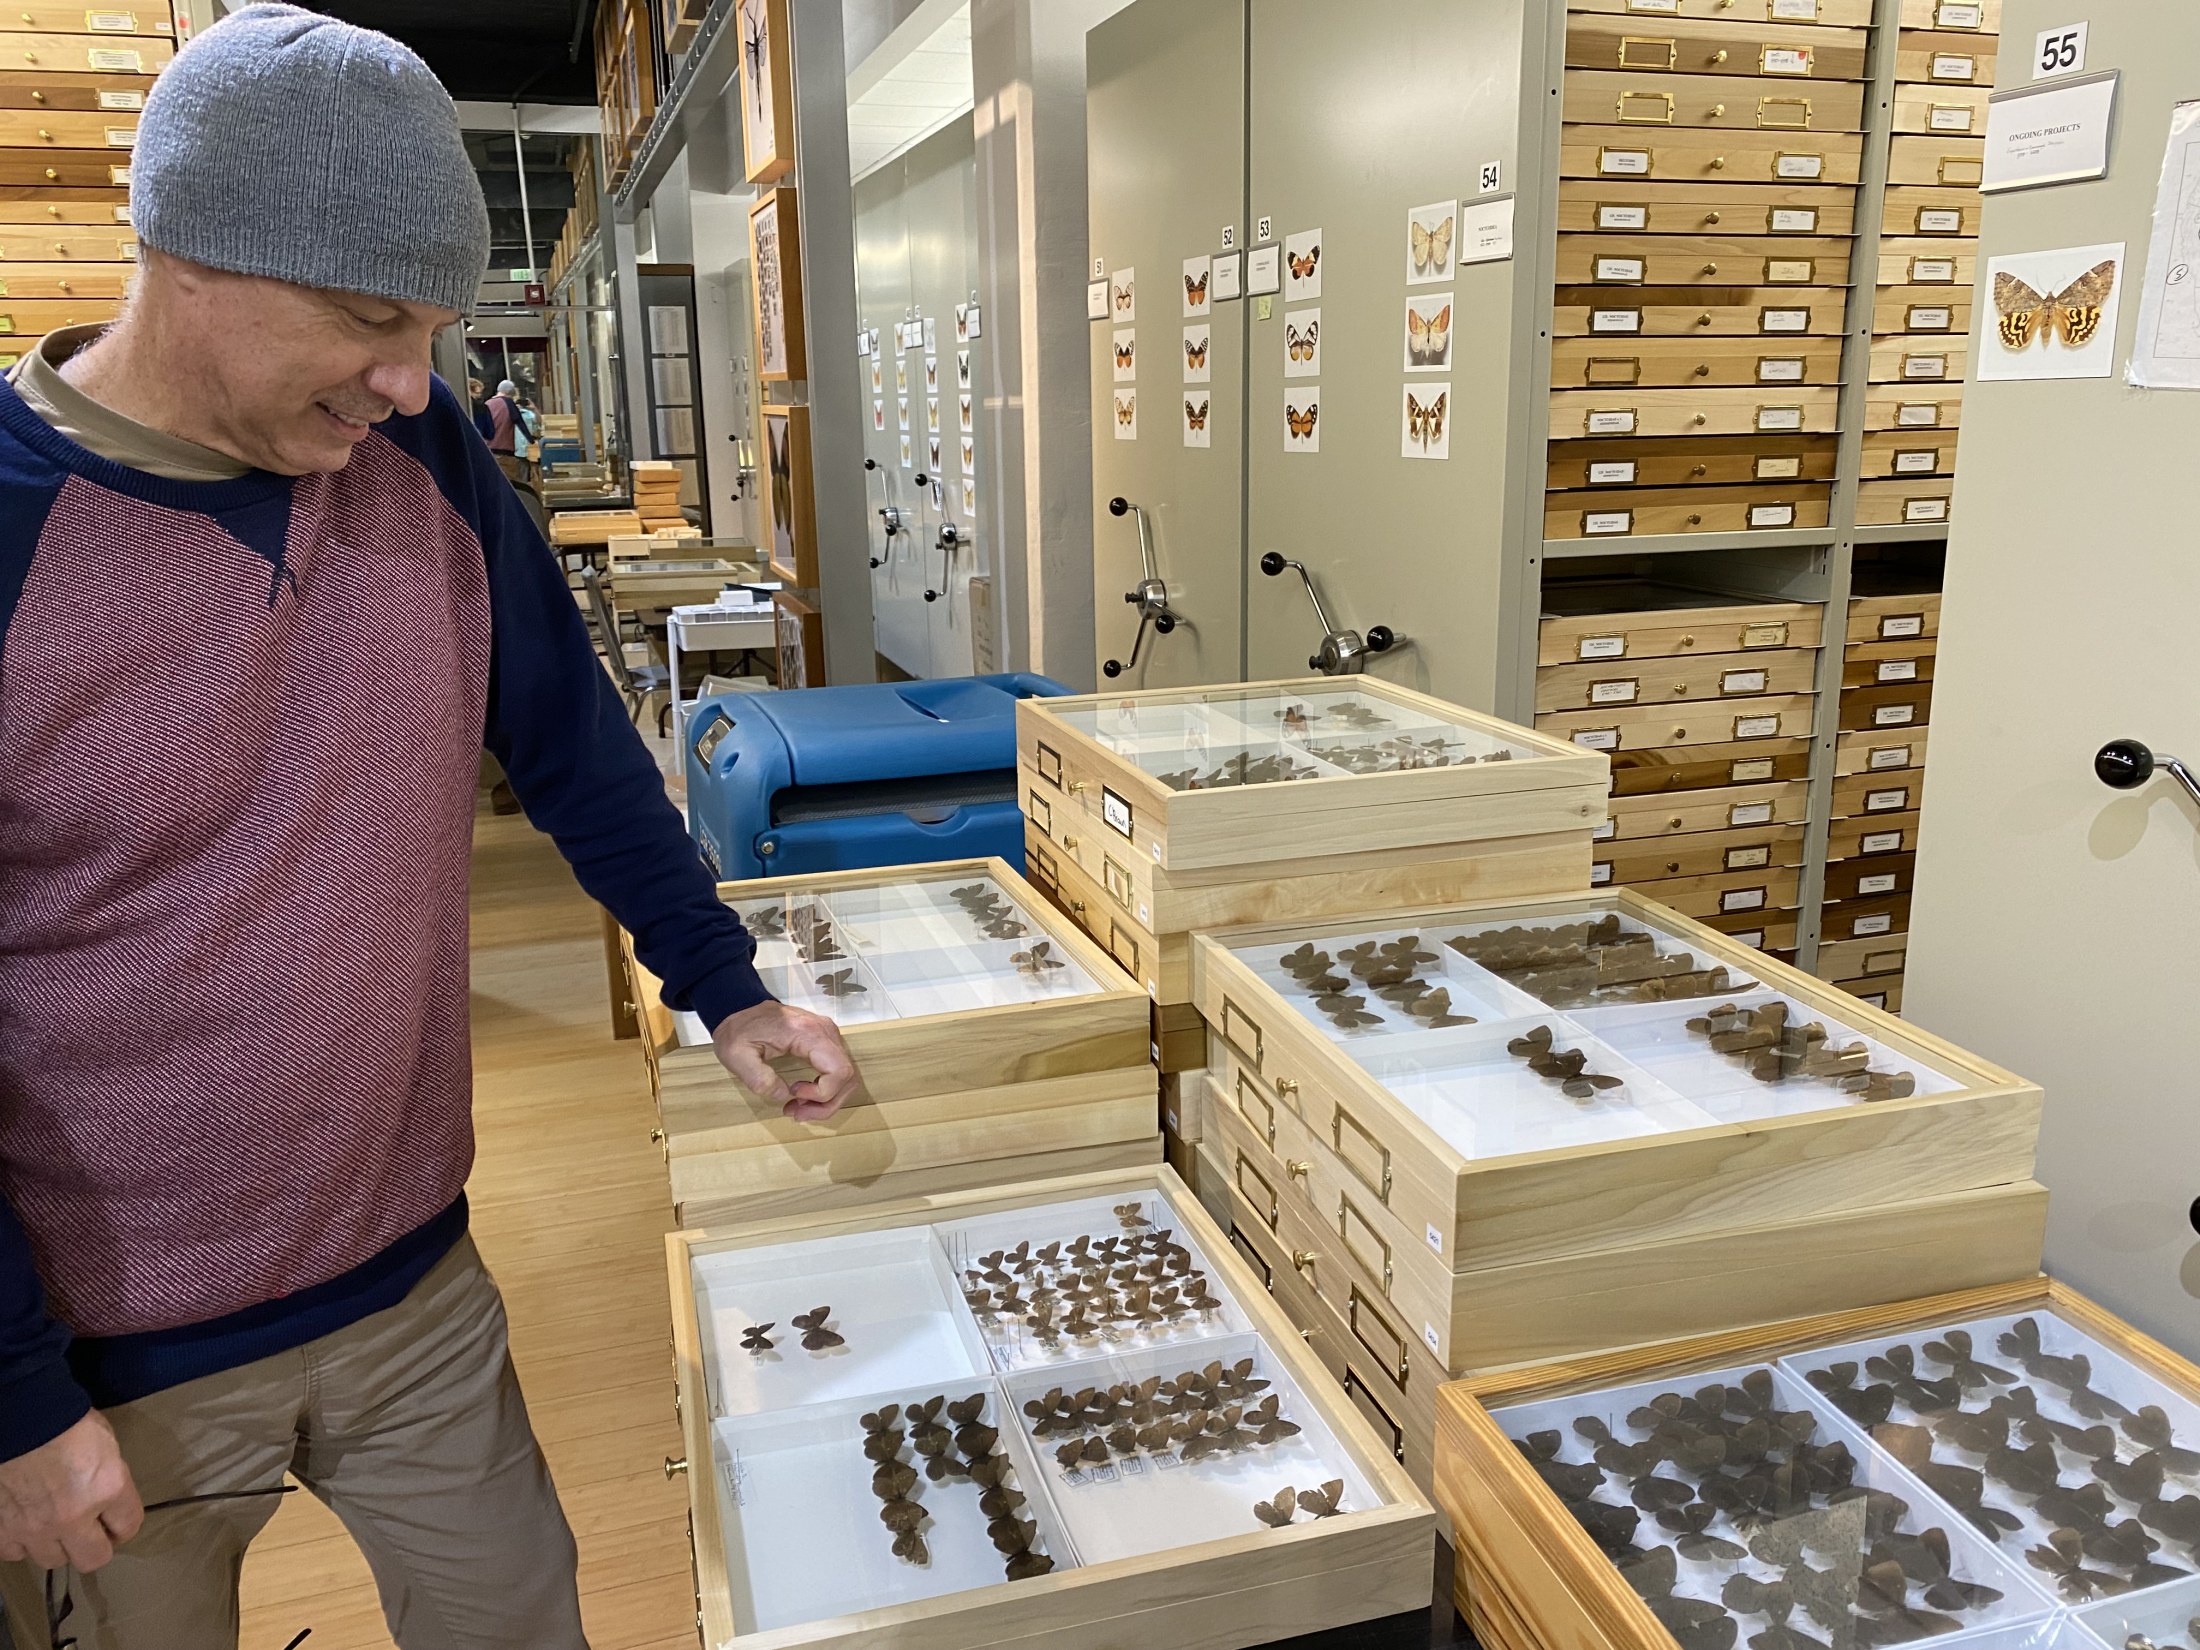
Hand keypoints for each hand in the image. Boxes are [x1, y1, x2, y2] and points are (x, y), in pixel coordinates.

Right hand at [0, 1411, 142, 1571]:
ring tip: (54, 1526)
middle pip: (93, 1558)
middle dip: (95, 1546)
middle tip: (90, 1532)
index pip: (129, 1525)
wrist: (19, 1418)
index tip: (116, 1520)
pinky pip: (16, 1552)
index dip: (124, 1524)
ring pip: (53, 1559)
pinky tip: (25, 1525)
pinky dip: (22, 1542)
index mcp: (107, 1488)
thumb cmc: (65, 1419)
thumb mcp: (105, 1442)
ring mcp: (35, 1528)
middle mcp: (73, 1516)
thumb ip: (108, 1476)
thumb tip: (105, 1495)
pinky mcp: (3, 1529)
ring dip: (57, 1545)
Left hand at [712, 1000, 858, 1120]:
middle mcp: (825, 1031)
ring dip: (827, 1100)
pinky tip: (803, 1096)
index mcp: (808, 1033)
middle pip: (847, 1077)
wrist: (739, 1008)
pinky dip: (826, 1090)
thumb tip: (784, 1095)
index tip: (794, 1094)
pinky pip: (837, 1070)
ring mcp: (828, 1035)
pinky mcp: (825, 1041)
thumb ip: (759, 1079)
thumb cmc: (738, 1030)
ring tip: (799, 1108)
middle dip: (826, 1103)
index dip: (822, 1093)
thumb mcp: (736, 1056)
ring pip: (846, 1076)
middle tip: (798, 1113)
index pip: (839, 1070)